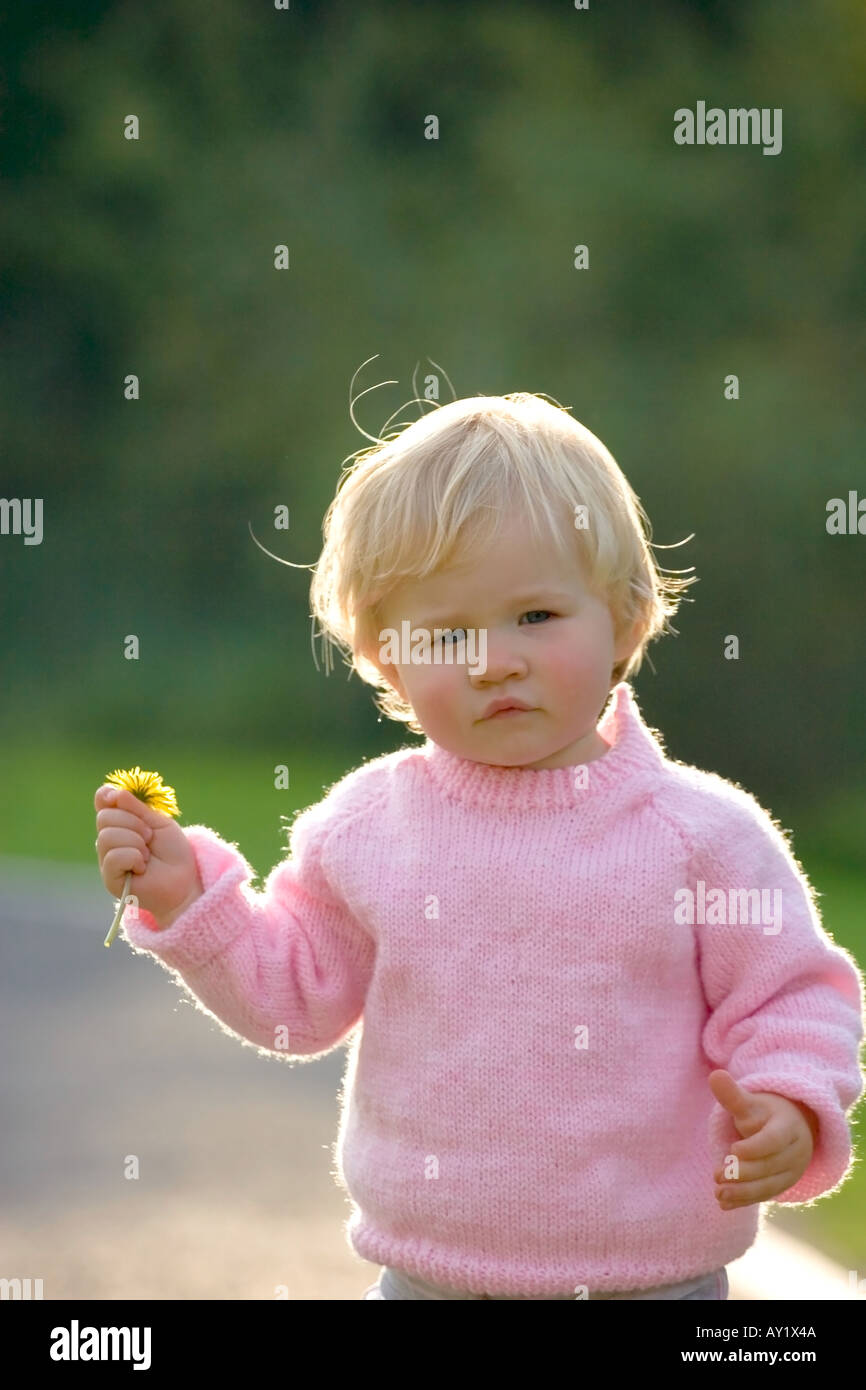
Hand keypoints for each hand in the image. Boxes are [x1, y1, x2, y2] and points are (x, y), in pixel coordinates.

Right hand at [94, 783, 200, 925]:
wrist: (184, 880)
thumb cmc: (173, 852)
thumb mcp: (159, 822)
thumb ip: (137, 808)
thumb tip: (114, 792)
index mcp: (120, 822)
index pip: (102, 801)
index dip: (107, 795)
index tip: (118, 796)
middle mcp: (109, 839)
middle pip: (105, 817)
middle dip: (133, 823)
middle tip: (150, 837)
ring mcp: (107, 859)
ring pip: (107, 837)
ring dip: (136, 842)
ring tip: (148, 854)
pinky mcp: (110, 878)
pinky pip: (113, 857)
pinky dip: (133, 857)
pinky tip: (142, 867)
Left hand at [709, 1069, 817, 1209]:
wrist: (791, 1129)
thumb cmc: (766, 1114)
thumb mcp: (751, 1103)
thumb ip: (733, 1095)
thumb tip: (714, 1075)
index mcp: (789, 1128)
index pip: (774, 1140)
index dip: (755, 1147)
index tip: (733, 1150)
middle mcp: (794, 1153)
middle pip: (769, 1166)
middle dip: (743, 1173)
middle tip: (717, 1175)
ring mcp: (790, 1172)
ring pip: (768, 1186)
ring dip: (743, 1192)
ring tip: (718, 1192)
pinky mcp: (781, 1186)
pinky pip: (763, 1196)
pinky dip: (744, 1201)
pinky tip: (723, 1204)